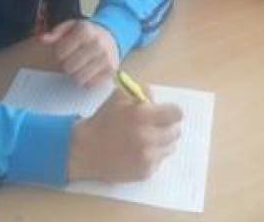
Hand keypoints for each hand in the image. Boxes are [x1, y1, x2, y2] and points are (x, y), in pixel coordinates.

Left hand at [40, 19, 119, 87]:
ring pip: (79, 78)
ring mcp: (105, 58)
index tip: (64, 50)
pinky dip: (87, 80)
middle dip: (67, 64)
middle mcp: (97, 43)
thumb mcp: (71, 27)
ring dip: (76, 74)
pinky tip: (89, 71)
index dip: (59, 53)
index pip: (60, 52)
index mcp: (85, 30)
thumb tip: (43, 39)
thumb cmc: (86, 33)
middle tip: (72, 59)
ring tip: (80, 65)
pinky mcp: (111, 70)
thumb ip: (56, 33)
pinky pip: (91, 84)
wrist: (111, 36)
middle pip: (68, 67)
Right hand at [67, 89, 182, 181]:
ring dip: (161, 142)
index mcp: (143, 115)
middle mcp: (148, 136)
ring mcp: (148, 157)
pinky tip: (137, 152)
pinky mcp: (146, 172)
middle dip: (167, 127)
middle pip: (176, 131)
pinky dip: (152, 155)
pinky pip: (160, 160)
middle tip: (155, 126)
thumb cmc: (104, 120)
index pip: (177, 113)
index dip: (171, 112)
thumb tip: (158, 102)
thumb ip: (142, 92)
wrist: (86, 150)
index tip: (165, 114)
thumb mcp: (119, 96)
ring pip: (170, 146)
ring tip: (145, 139)